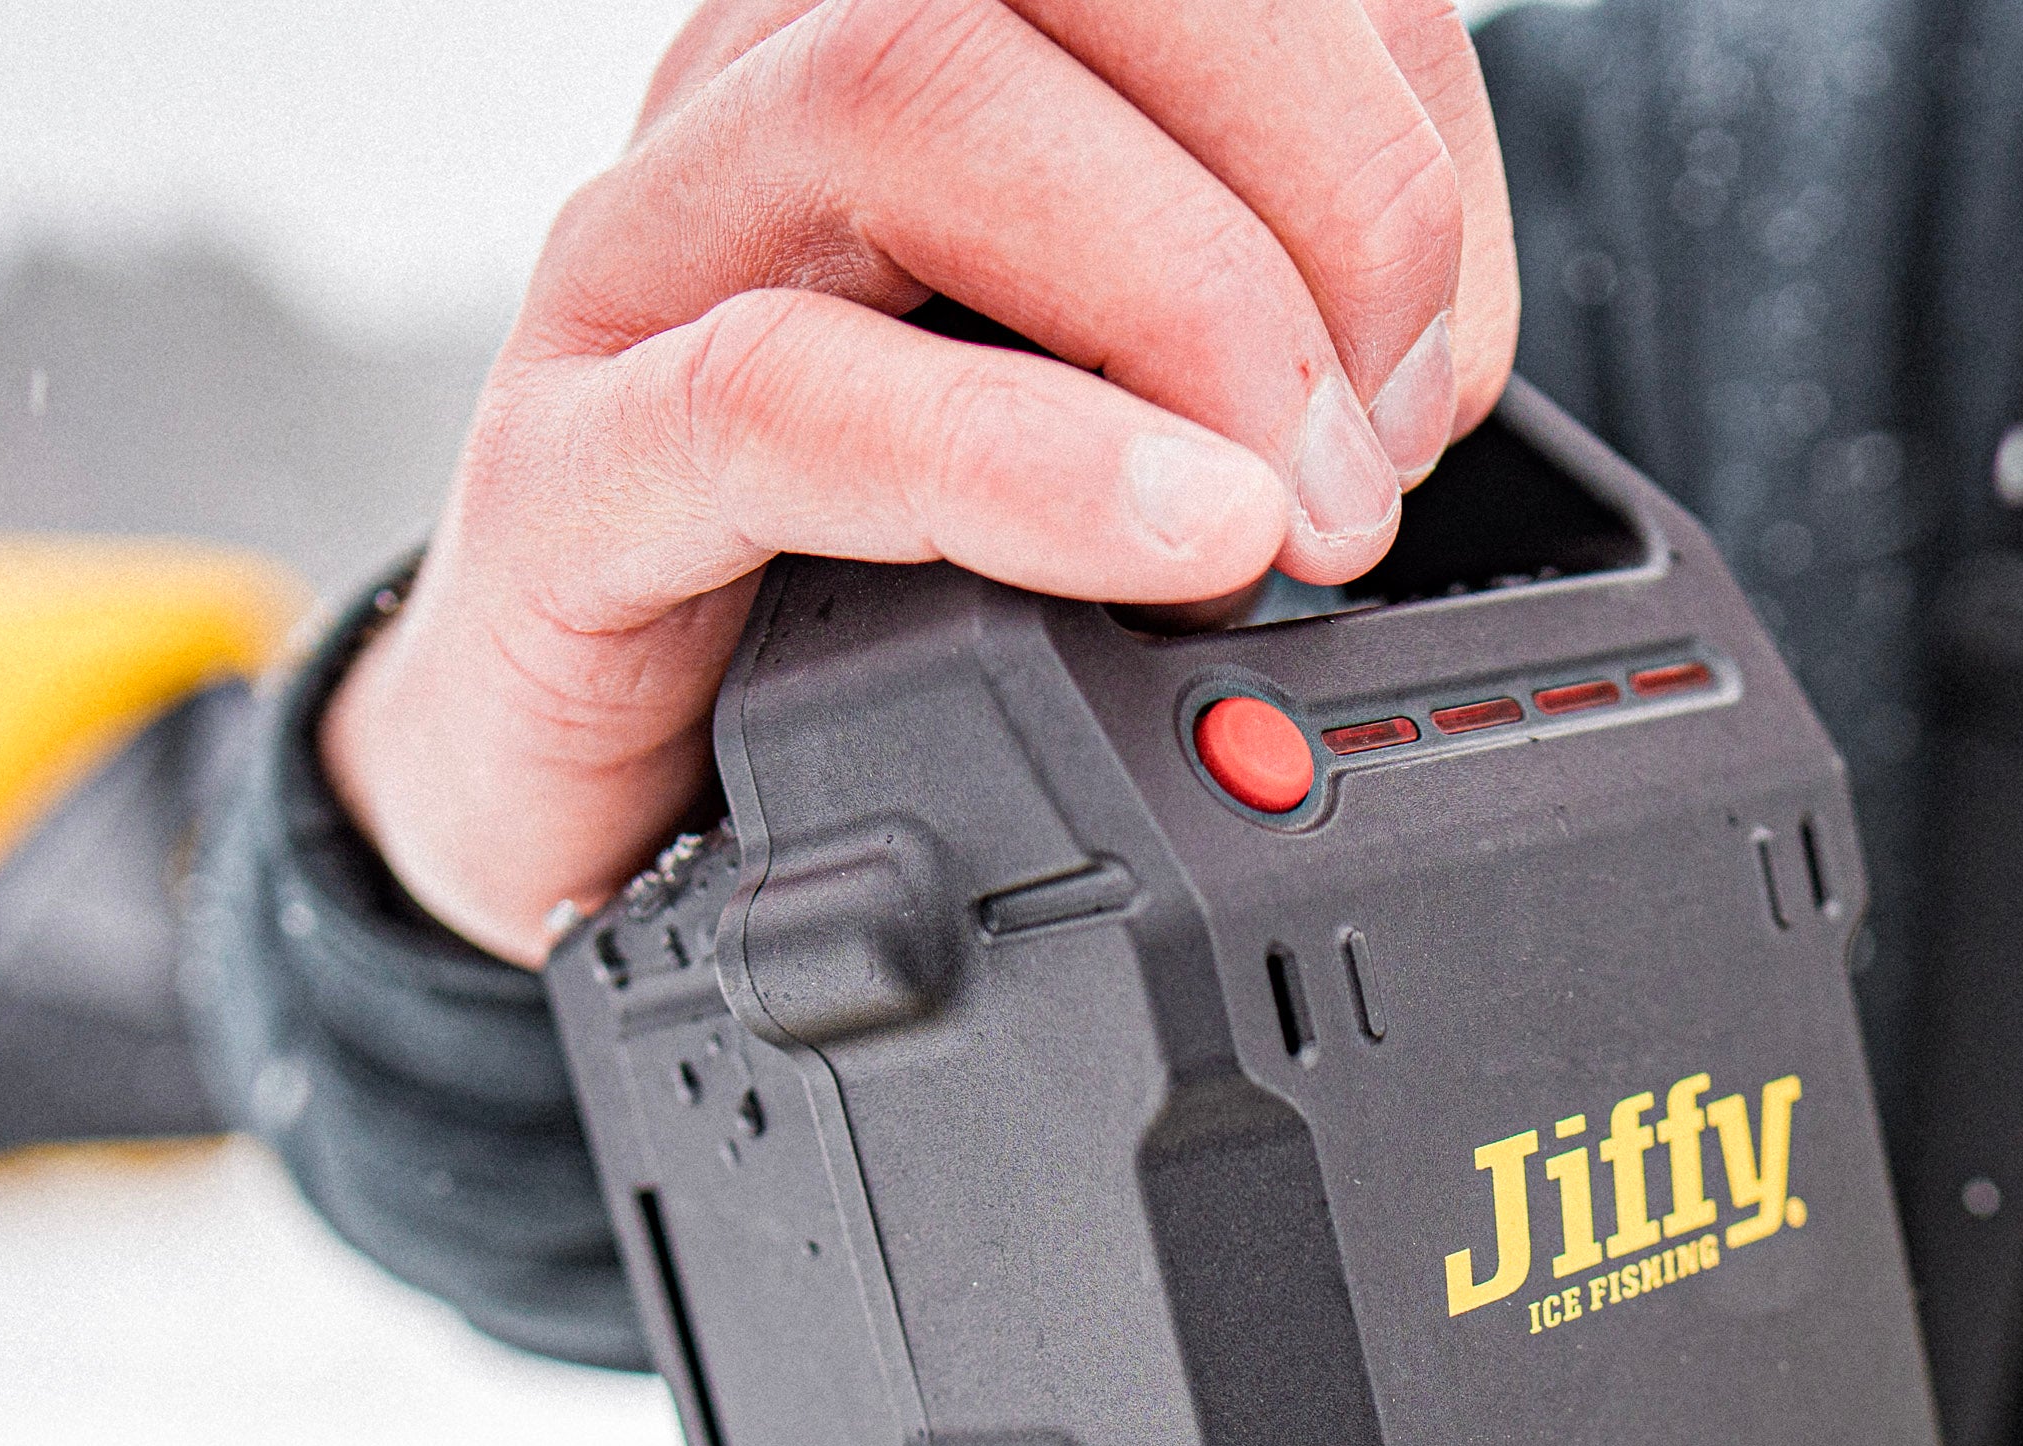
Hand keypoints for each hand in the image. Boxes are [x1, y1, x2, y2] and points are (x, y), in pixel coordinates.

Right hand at [321, 0, 1518, 960]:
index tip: (1451, 357)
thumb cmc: (853, 595)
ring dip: (1184, 297)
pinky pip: (778, 396)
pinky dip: (1011, 462)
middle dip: (1320, 181)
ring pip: (917, 99)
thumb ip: (1252, 362)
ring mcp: (657, 258)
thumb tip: (1416, 392)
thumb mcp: (1098, 442)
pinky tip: (1172, 538)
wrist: (602, 795)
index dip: (1388, 108)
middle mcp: (781, 92)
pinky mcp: (570, 464)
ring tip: (1294, 515)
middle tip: (1389, 443)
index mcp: (935, 52)